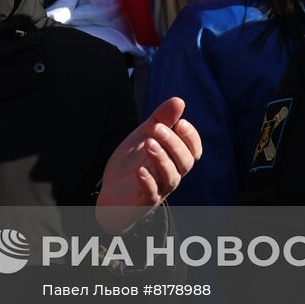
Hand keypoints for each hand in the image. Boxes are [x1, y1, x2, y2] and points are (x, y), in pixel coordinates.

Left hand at [96, 98, 199, 233]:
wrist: (111, 194)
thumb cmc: (132, 164)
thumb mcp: (144, 136)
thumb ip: (161, 119)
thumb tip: (179, 100)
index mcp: (174, 160)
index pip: (193, 151)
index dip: (191, 138)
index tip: (181, 123)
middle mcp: (170, 176)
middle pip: (184, 162)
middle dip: (173, 144)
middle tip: (158, 128)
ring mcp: (158, 190)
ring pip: (171, 178)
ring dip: (162, 159)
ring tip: (149, 143)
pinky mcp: (142, 202)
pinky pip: (151, 194)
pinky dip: (147, 181)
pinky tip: (140, 169)